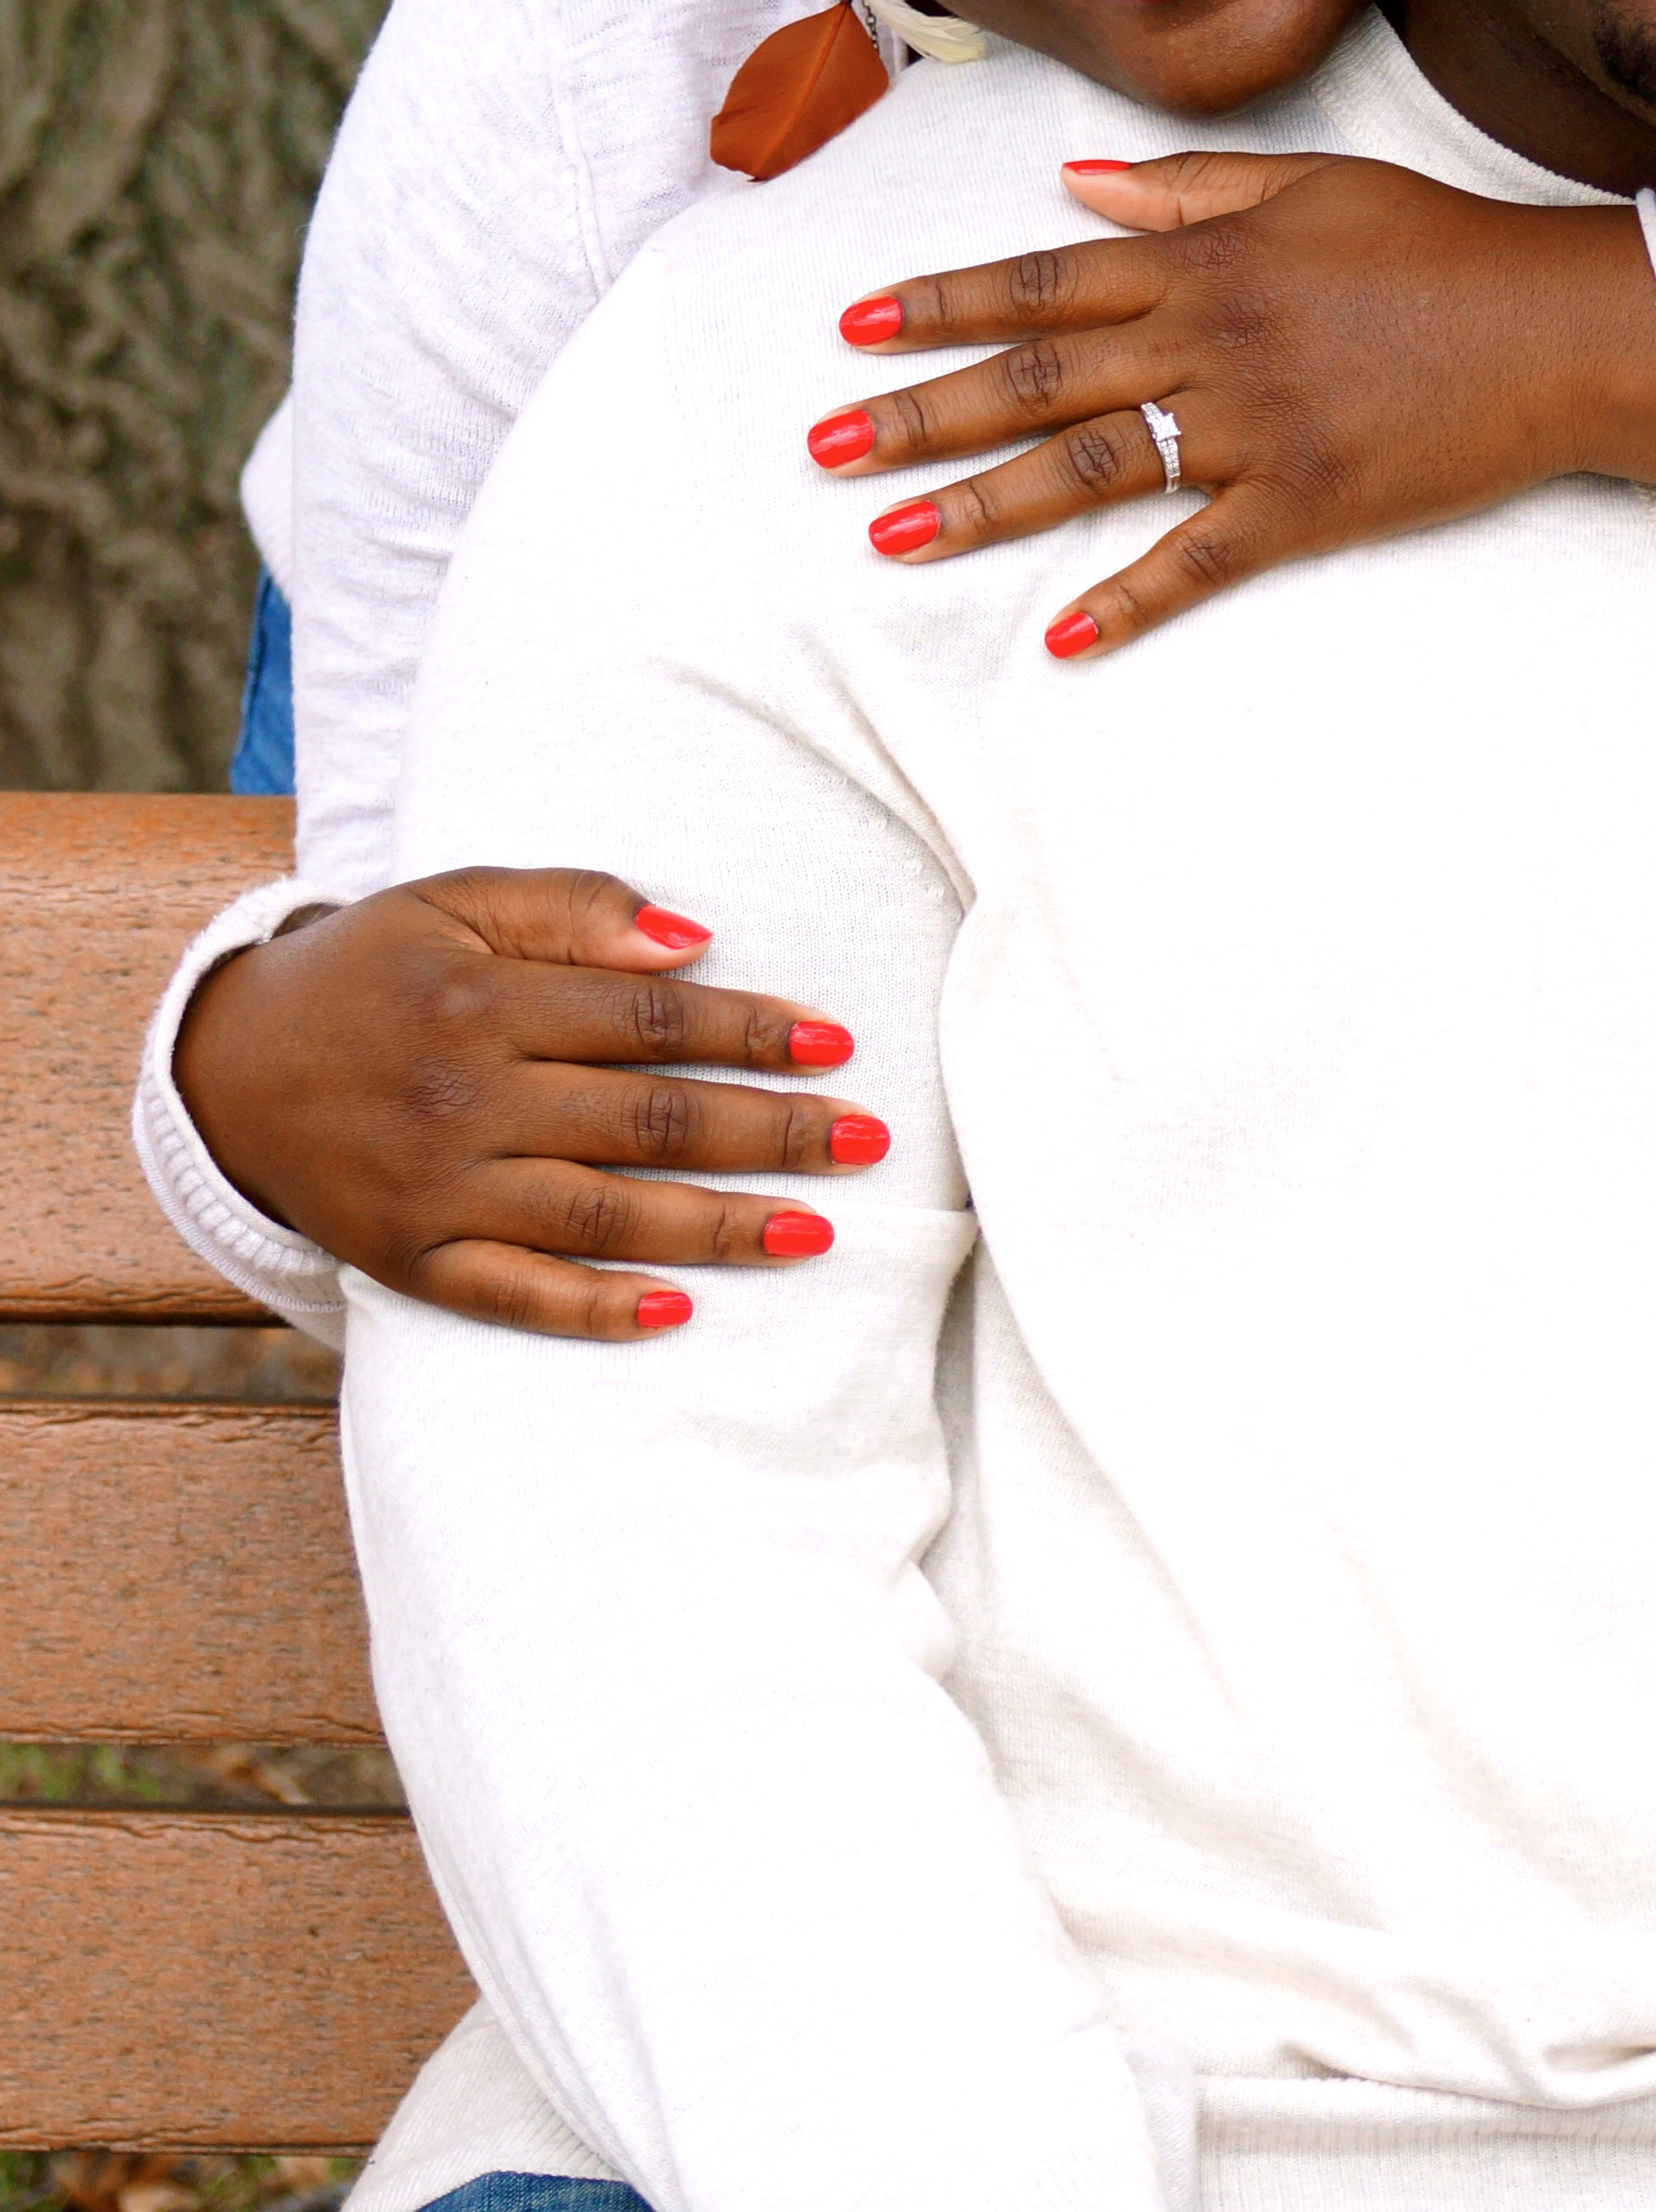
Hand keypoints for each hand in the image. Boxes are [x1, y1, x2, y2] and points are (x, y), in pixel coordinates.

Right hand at [172, 872, 885, 1340]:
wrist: (229, 1066)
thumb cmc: (377, 970)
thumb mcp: (456, 900)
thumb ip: (574, 908)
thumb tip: (697, 940)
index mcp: (482, 1000)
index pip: (647, 1020)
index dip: (749, 1030)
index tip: (837, 1043)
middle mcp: (464, 1099)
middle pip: (645, 1120)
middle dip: (769, 1132)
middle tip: (869, 1143)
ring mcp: (438, 1189)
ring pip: (600, 1215)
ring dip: (717, 1227)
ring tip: (817, 1230)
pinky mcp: (412, 1261)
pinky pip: (515, 1297)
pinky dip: (596, 1309)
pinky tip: (680, 1311)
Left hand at [808, 152, 1655, 658]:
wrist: (1556, 327)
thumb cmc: (1438, 244)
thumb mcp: (1308, 186)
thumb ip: (1184, 191)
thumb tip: (1072, 185)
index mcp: (1202, 263)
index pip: (1039, 283)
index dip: (940, 305)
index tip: (852, 328)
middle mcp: (1209, 342)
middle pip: (1034, 380)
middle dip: (917, 415)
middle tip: (821, 450)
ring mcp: (1254, 430)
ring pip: (1091, 470)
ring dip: (982, 508)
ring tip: (891, 539)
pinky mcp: (1306, 504)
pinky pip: (1200, 561)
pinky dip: (1131, 601)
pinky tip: (1062, 640)